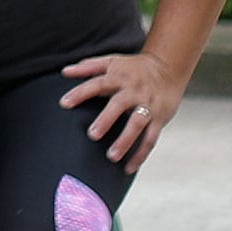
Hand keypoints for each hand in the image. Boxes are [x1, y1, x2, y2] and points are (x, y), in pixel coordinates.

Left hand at [59, 52, 189, 170]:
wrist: (168, 68)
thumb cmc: (133, 68)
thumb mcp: (112, 62)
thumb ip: (88, 67)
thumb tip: (65, 72)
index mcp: (118, 77)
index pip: (96, 83)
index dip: (80, 93)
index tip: (64, 103)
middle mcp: (133, 91)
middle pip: (119, 105)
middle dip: (106, 120)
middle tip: (92, 135)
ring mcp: (147, 105)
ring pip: (138, 124)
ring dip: (125, 141)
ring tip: (112, 157)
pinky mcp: (159, 118)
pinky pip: (150, 139)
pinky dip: (140, 155)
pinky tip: (128, 168)